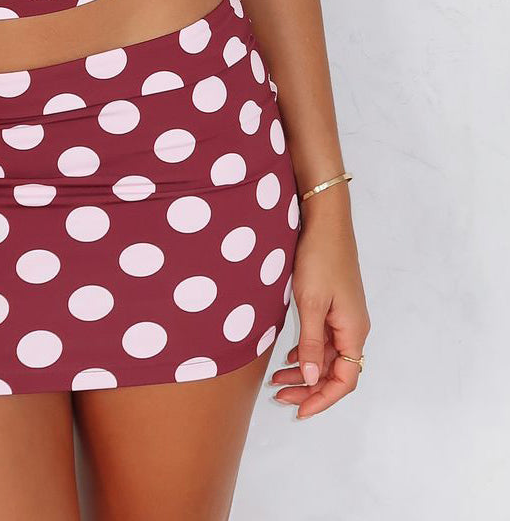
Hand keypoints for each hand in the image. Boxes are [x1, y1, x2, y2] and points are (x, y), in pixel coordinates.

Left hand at [267, 206, 370, 419]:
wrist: (325, 220)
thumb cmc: (319, 258)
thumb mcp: (311, 303)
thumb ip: (311, 344)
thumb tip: (311, 379)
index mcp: (353, 331)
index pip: (344, 381)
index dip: (322, 399)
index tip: (298, 409)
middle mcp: (353, 327)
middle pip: (335, 372)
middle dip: (309, 388)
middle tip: (280, 395)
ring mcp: (344, 316)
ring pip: (327, 356)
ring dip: (305, 370)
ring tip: (277, 379)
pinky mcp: (334, 304)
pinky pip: (324, 339)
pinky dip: (307, 352)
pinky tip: (290, 356)